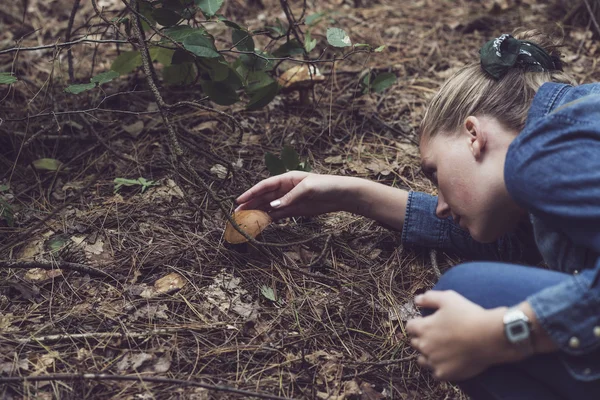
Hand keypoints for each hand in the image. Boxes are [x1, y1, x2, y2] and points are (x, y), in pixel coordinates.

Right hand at [236, 171, 358, 219]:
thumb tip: (273, 207)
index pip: (264, 186)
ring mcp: (289, 200)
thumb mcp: (308, 189)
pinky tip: (260, 223)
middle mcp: (285, 189)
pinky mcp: (295, 210)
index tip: (239, 200)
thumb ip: (290, 198)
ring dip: (257, 212)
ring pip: (269, 207)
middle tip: (237, 214)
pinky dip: (268, 219)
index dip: (251, 193)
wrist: (342, 195)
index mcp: (287, 179)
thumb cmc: (326, 186)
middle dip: (250, 204)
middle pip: (264, 197)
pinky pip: (278, 215)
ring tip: (245, 220)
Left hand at [406, 290, 515, 380]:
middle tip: (437, 336)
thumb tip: (416, 300)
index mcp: (423, 328)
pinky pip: (435, 373)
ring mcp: (433, 361)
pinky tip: (448, 362)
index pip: (410, 326)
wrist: (489, 337)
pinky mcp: (444, 373)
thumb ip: (429, 298)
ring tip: (440, 350)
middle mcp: (424, 346)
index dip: (418, 323)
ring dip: (427, 355)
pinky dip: (439, 368)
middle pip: (415, 343)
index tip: (428, 323)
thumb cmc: (469, 315)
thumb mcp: (448, 298)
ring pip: (422, 359)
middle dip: (422, 338)